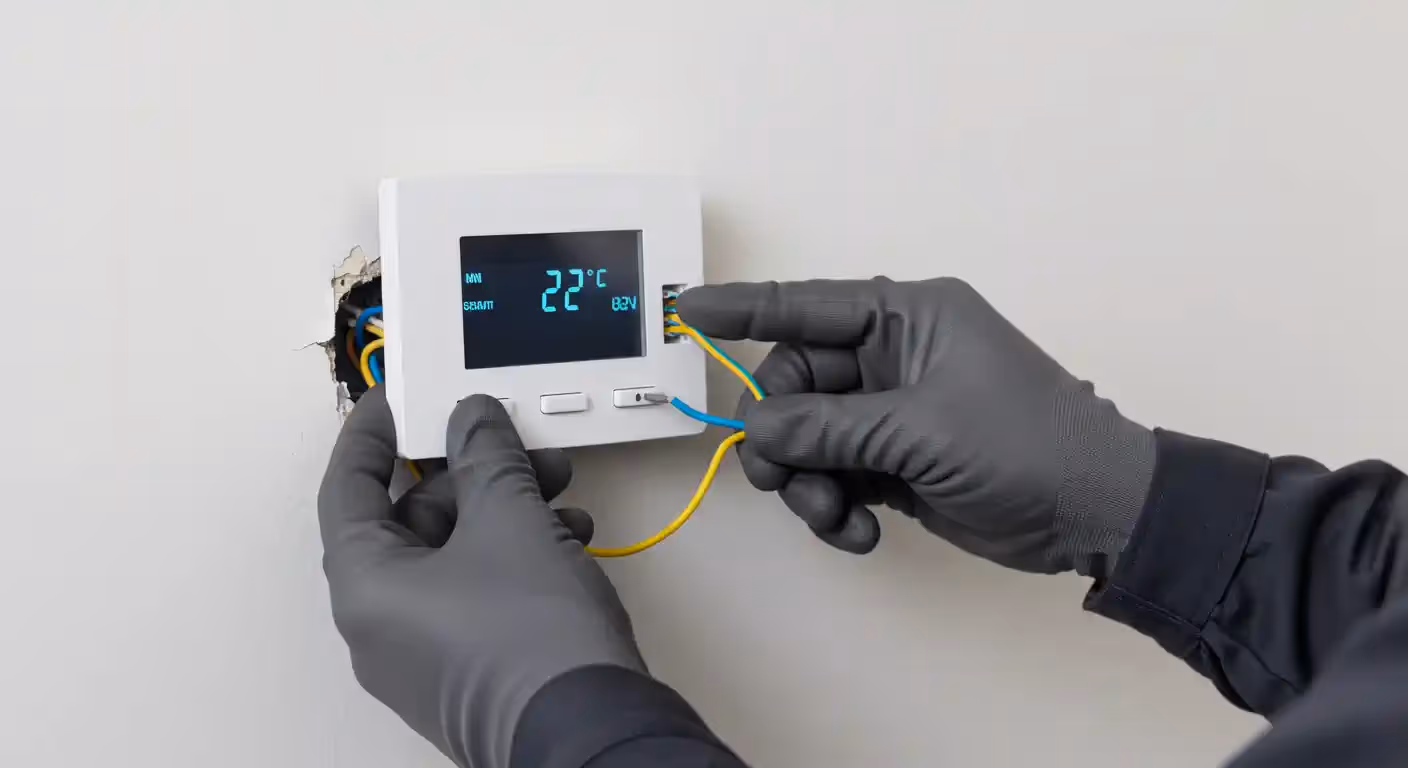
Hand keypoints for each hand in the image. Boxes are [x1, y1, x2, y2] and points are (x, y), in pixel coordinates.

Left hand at [318, 387, 642, 767]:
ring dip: (506, 511)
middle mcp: (383, 627)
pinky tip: (569, 541)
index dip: (371, 436)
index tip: (394, 400)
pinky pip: (479, 594)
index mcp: (366, 588)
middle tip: (515, 444)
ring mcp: (426, 656)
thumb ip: (485, 455)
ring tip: (559, 491)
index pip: (347, 489)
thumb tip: (472, 419)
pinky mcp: (472, 672)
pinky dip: (517, 557)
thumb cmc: (532, 636)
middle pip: (412, 522)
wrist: (590, 728)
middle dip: (472, 474)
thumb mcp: (510, 519)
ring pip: (455, 556)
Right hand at [677, 277, 1154, 576]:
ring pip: (807, 438)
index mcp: (906, 316)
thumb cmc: (1027, 444)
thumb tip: (757, 429)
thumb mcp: (923, 429)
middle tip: (780, 478)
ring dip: (806, 482)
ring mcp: (890, 411)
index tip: (687, 311)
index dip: (743, 308)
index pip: (806, 304)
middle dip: (781, 435)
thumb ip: (830, 427)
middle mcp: (891, 356)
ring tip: (832, 517)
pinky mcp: (893, 462)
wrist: (1094, 513)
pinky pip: (832, 476)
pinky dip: (832, 507)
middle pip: (794, 384)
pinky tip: (858, 534)